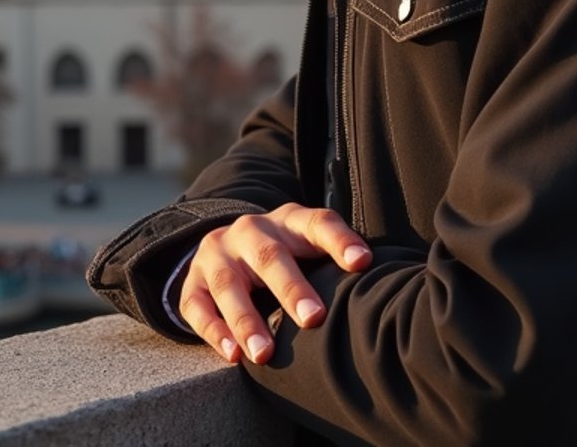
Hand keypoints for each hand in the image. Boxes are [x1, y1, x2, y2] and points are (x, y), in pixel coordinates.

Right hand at [178, 201, 371, 365]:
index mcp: (288, 221)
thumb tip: (383, 287)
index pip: (317, 222)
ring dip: (247, 319)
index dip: (340, 240)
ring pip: (229, 283)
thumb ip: (336, 260)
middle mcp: (251, 231)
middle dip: (291, 287)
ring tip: (264, 353)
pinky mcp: (192, 282)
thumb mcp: (308, 248)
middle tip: (313, 317)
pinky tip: (232, 354)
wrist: (224, 248)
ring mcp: (218, 254)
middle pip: (270, 255)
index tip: (362, 263)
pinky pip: (197, 305)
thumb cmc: (284, 255)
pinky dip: (213, 330)